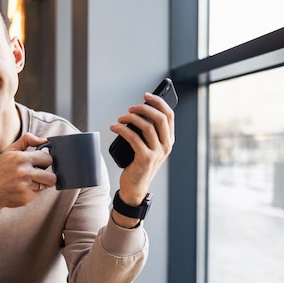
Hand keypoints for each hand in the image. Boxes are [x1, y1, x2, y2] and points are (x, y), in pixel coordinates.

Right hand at [0, 133, 56, 221]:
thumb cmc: (1, 170)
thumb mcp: (10, 151)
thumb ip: (27, 140)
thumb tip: (44, 140)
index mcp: (22, 158)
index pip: (48, 159)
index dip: (45, 161)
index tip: (39, 163)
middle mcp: (24, 172)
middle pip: (52, 177)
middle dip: (47, 176)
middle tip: (37, 174)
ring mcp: (25, 187)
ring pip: (46, 185)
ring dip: (40, 184)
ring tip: (28, 181)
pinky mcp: (26, 198)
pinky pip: (39, 194)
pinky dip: (33, 192)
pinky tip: (23, 189)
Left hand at [109, 91, 174, 225]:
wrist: (135, 187)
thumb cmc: (139, 164)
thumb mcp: (148, 146)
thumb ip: (149, 132)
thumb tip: (138, 111)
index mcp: (169, 140)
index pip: (169, 115)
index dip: (158, 102)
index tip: (146, 95)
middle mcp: (166, 146)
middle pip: (160, 118)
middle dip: (144, 108)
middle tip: (130, 108)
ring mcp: (157, 153)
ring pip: (146, 126)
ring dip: (131, 119)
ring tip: (120, 119)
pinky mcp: (145, 159)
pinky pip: (133, 138)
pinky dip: (122, 129)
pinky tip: (114, 127)